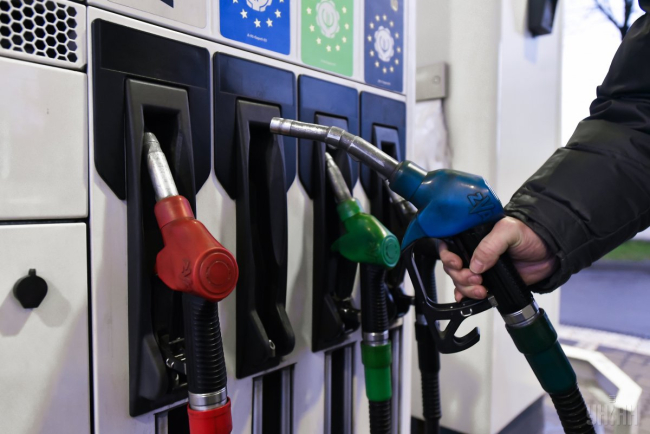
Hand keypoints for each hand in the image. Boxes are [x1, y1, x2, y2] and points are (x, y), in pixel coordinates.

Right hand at [439, 217, 556, 301]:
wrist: (550, 252)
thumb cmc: (530, 235)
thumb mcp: (509, 231)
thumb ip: (490, 245)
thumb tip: (475, 264)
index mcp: (473, 237)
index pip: (449, 245)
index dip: (447, 256)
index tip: (457, 264)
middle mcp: (473, 252)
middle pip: (452, 267)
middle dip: (460, 276)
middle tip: (476, 278)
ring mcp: (480, 268)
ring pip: (460, 281)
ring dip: (466, 288)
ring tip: (482, 289)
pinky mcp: (490, 282)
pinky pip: (471, 291)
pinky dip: (467, 296)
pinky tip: (472, 297)